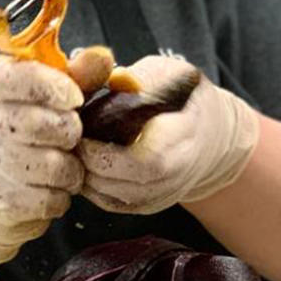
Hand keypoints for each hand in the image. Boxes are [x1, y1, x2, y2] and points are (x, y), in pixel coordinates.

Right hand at [0, 55, 83, 264]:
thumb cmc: (25, 131)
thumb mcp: (45, 96)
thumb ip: (76, 75)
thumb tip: (101, 58)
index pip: (19, 77)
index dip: (54, 87)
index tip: (74, 97)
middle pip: (42, 125)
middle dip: (69, 131)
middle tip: (70, 135)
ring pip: (52, 168)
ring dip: (70, 169)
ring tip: (66, 164)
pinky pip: (49, 200)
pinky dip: (60, 196)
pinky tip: (52, 187)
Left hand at [79, 56, 260, 214]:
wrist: (211, 136)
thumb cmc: (184, 98)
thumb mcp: (170, 74)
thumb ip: (139, 78)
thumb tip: (112, 79)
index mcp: (184, 136)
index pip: (147, 161)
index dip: (107, 154)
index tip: (83, 134)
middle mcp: (177, 174)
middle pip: (124, 184)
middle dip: (88, 164)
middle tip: (68, 142)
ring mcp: (163, 195)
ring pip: (112, 198)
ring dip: (85, 176)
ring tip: (73, 151)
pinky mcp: (148, 205)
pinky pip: (112, 203)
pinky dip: (91, 187)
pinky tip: (83, 164)